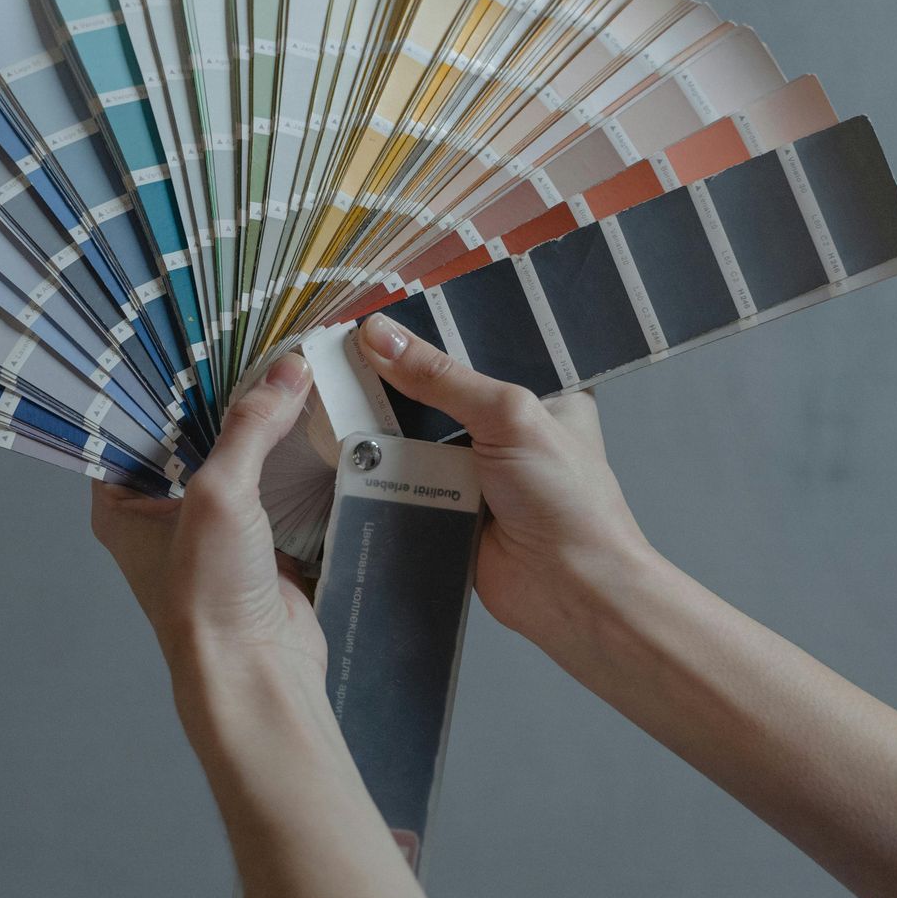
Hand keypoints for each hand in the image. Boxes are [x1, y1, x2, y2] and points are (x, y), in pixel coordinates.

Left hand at [92, 351, 430, 897]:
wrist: (256, 676)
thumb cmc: (208, 595)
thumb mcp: (220, 493)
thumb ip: (252, 424)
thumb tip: (290, 366)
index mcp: (120, 503)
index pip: (133, 422)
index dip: (163, 379)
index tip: (194, 331)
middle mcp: (158, 514)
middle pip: (190, 436)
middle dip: (223, 395)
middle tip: (251, 338)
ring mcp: (210, 532)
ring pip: (237, 460)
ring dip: (262, 427)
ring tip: (288, 367)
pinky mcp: (258, 546)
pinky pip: (274, 488)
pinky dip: (292, 461)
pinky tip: (312, 420)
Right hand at [354, 312, 656, 654]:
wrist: (569, 592)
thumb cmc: (567, 501)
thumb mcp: (509, 418)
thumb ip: (443, 378)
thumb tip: (380, 337)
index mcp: (541, 392)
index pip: (481, 344)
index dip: (437, 326)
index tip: (383, 305)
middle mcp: (506, 426)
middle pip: (439, 388)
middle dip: (397, 372)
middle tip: (342, 339)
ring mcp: (473, 468)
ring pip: (413, 432)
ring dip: (379, 419)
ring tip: (326, 378)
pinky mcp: (445, 505)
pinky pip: (401, 476)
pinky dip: (375, 465)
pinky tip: (334, 436)